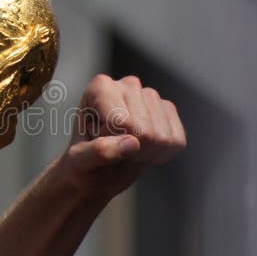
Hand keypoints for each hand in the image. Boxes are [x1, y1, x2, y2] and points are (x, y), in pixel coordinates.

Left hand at [59, 74, 185, 200]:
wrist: (97, 171)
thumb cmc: (82, 164)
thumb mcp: (79, 162)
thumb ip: (99, 151)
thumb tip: (133, 142)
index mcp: (100, 87)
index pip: (121, 122)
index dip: (110, 141)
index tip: (97, 141)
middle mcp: (128, 84)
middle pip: (144, 131)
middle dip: (129, 149)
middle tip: (114, 149)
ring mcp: (151, 96)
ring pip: (161, 137)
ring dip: (145, 153)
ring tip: (126, 148)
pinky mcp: (169, 113)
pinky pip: (176, 141)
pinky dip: (161, 154)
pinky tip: (143, 148)